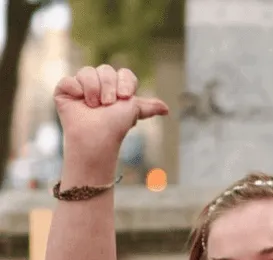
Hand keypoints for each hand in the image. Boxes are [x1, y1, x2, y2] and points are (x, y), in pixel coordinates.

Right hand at [54, 65, 168, 156]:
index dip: (125, 82)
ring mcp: (81, 87)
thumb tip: (166, 109)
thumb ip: (148, 107)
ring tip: (94, 105)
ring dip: (93, 89)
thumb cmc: (115, 126)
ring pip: (86, 71)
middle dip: (109, 87)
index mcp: (117, 87)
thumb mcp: (133, 111)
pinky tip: (78, 100)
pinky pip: (68, 80)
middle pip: (105, 69)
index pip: (123, 72)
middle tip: (107, 104)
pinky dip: (74, 89)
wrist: (97, 137)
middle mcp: (99, 84)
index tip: (125, 97)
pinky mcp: (64, 91)